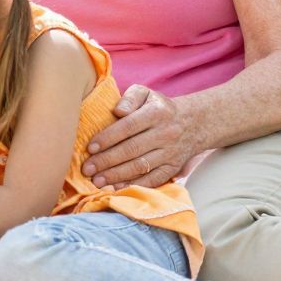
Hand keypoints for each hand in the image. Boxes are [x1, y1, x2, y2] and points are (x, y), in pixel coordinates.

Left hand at [82, 84, 201, 188]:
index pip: (128, 127)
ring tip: (97, 180)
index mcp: (156, 113)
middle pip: (132, 149)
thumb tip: (118, 111)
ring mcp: (171, 152)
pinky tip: (117, 187)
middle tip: (87, 169)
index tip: (90, 148)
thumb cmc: (159, 107)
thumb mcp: (146, 93)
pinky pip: (154, 179)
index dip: (108, 138)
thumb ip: (130, 97)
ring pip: (141, 166)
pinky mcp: (173, 167)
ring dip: (117, 176)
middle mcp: (165, 133)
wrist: (193, 123)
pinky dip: (135, 184)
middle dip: (107, 161)